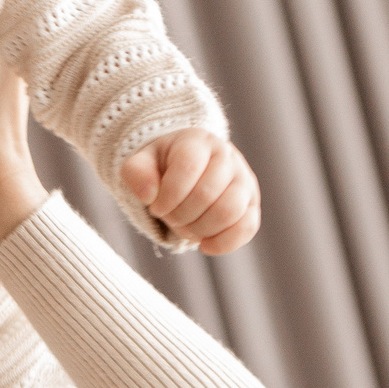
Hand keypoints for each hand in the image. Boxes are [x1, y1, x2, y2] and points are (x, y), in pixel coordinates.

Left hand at [118, 130, 260, 254]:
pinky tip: (204, 245)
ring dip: (200, 229)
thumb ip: (136, 173)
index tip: (156, 206)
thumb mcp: (142, 163)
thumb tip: (149, 195)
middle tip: (169, 217)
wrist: (187, 171)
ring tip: (186, 228)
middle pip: (207, 193)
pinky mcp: (251, 205)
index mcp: (198, 141)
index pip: (188, 167)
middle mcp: (227, 156)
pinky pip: (247, 228)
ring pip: (230, 211)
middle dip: (181, 215)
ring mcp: (244, 180)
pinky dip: (224, 243)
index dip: (169, 194)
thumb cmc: (163, 167)